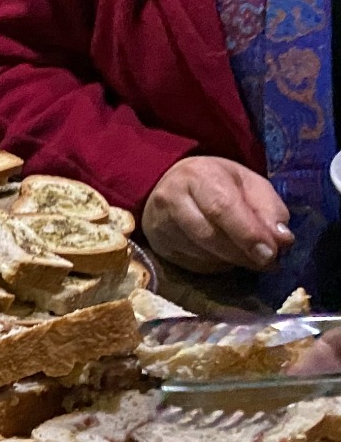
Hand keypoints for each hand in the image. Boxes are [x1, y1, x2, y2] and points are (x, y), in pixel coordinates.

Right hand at [141, 156, 294, 272]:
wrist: (169, 185)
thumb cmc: (216, 182)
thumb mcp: (248, 183)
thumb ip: (268, 209)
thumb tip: (283, 241)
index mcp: (198, 175)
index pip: (223, 208)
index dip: (248, 234)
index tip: (271, 253)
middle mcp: (172, 199)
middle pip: (209, 235)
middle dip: (243, 252)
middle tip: (268, 262)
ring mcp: (160, 225)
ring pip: (201, 253)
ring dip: (233, 261)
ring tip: (251, 258)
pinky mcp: (159, 246)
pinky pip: (193, 264)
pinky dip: (217, 265)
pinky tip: (226, 256)